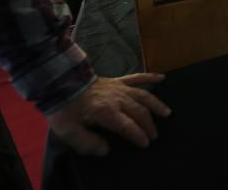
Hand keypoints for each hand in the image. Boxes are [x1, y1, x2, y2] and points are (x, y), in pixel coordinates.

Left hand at [46, 73, 170, 155]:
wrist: (60, 82)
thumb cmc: (65, 108)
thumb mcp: (69, 131)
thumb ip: (88, 143)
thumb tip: (105, 150)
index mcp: (106, 112)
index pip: (128, 125)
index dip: (138, 135)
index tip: (145, 144)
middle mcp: (117, 99)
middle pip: (139, 112)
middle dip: (149, 125)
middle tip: (154, 135)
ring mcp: (119, 87)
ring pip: (143, 95)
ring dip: (156, 104)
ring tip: (166, 113)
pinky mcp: (118, 80)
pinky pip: (137, 77)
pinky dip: (150, 76)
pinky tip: (162, 77)